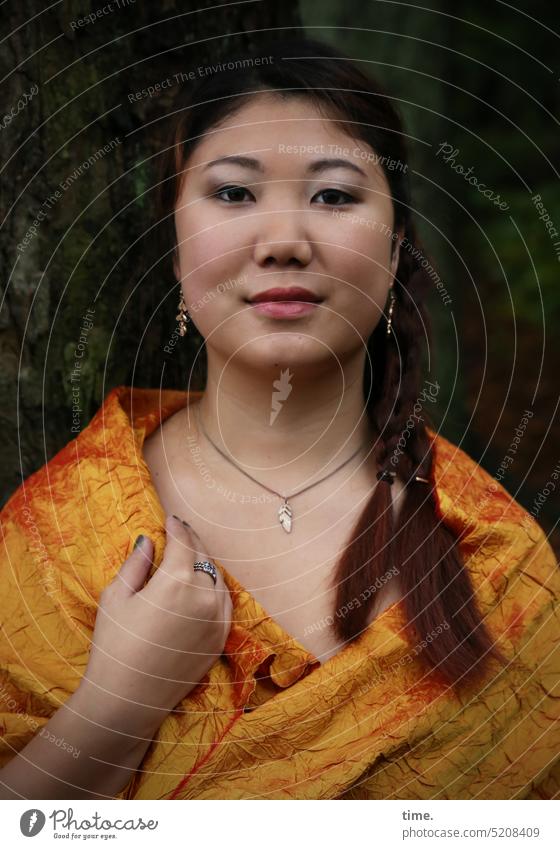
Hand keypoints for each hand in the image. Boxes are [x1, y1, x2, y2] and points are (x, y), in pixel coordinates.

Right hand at [75, 515, 232, 741]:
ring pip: (217, 578)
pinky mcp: (221, 638)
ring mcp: (217, 618)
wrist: (129, 700)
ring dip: (205, 564)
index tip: (171, 520)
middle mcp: (204, 595)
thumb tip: (149, 540)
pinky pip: (225, 602)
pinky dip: (216, 588)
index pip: (184, 542)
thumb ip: (136, 564)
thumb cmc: (115, 647)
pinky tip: (205, 584)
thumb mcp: (116, 598)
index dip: (177, 528)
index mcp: (176, 581)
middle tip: (182, 533)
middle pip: (203, 557)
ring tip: (192, 557)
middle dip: (192, 542)